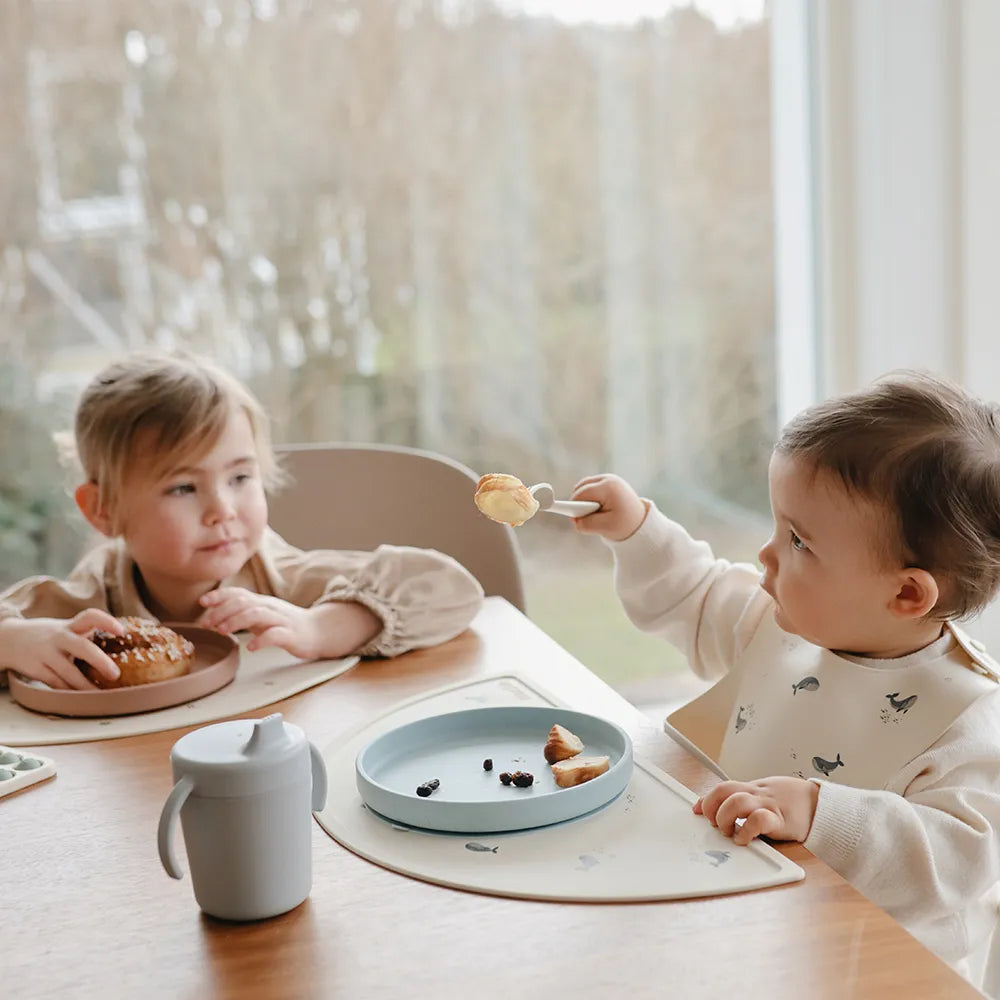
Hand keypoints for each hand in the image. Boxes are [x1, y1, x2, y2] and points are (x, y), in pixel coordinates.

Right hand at [0, 610, 123, 689]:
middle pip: (82, 647)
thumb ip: (87, 634)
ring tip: (101, 695)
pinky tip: (81, 698)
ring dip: (85, 685)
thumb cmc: (49, 636)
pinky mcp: (36, 669)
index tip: (122, 631)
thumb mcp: (66, 629)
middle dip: (100, 661)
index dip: (107, 622)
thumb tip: (121, 646)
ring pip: (68, 672)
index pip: (90, 617)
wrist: (9, 639)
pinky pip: (56, 683)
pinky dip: (69, 691)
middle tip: (115, 674)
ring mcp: (46, 654)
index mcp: (70, 626)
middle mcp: (59, 637)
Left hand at [198, 588, 381, 659]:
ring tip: (223, 631)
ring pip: (257, 614)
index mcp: (262, 602)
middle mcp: (270, 607)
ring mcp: (281, 619)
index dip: (220, 595)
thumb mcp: (263, 615)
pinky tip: (252, 647)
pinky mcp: (292, 634)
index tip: (202, 602)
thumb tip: (214, 615)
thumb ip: (243, 612)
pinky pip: (276, 635)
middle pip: (244, 602)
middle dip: (223, 611)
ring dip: (237, 621)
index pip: (239, 593)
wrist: (319, 631)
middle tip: (207, 623)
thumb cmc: (287, 625)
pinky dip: (262, 640)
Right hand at [569, 474, 647, 540]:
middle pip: (581, 487)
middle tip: (582, 519)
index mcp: (609, 488)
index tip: (568, 515)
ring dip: (583, 500)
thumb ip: (587, 524)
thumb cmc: (625, 525)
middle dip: (578, 503)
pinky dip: (589, 498)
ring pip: (584, 486)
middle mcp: (609, 479)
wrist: (642, 522)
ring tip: (592, 514)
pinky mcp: (609, 482)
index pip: (582, 493)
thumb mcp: (605, 528)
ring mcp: (609, 479)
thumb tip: (575, 521)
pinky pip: (590, 488)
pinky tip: (596, 509)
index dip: (573, 505)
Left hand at [693, 776, 818, 845]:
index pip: (723, 786)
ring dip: (725, 817)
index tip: (697, 810)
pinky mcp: (781, 819)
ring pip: (736, 801)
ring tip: (729, 831)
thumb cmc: (792, 801)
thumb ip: (743, 799)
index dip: (706, 799)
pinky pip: (759, 820)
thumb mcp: (764, 795)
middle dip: (711, 807)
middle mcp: (757, 794)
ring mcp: (769, 804)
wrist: (822, 805)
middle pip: (724, 790)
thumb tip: (719, 807)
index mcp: (753, 788)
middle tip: (714, 823)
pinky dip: (746, 830)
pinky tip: (744, 839)